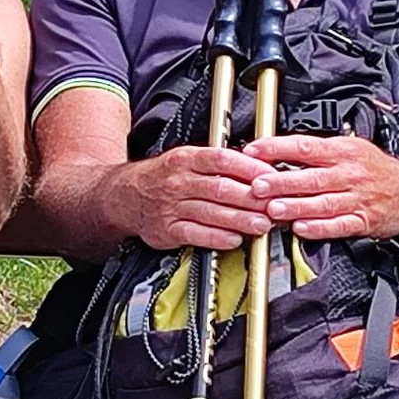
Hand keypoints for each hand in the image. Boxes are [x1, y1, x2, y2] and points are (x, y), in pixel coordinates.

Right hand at [119, 145, 270, 251]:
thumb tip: (258, 169)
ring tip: (263, 224)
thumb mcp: (186, 159)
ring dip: (241, 219)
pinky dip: (217, 237)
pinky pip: (195, 233)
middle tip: (274, 205)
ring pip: (211, 212)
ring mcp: (171, 206)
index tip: (271, 177)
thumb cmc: (163, 177)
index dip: (250, 169)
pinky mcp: (167, 228)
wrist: (124, 195)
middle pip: (221, 188)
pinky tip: (234, 239)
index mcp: (186, 158)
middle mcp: (179, 181)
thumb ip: (218, 164)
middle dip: (252, 198)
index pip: (223, 160)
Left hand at [246, 133, 398, 240]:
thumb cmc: (376, 170)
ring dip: (296, 206)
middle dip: (282, 182)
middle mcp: (349, 173)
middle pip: (311, 176)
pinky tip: (302, 228)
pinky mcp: (364, 220)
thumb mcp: (350, 149)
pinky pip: (339, 225)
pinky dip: (320, 228)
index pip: (305, 146)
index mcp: (342, 151)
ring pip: (322, 202)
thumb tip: (277, 151)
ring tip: (274, 210)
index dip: (277, 148)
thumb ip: (316, 152)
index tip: (254, 151)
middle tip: (258, 186)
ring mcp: (357, 198)